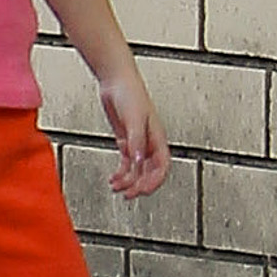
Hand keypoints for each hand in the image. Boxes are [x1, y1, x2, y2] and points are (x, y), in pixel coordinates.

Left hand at [100, 72, 171, 198]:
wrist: (116, 81)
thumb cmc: (130, 93)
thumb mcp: (134, 118)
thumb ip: (136, 140)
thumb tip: (138, 161)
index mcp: (157, 137)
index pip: (161, 166)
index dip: (154, 181)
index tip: (142, 191)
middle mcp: (149, 142)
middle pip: (149, 171)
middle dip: (139, 185)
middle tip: (128, 195)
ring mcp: (137, 141)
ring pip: (137, 169)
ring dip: (128, 181)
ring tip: (116, 188)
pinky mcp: (126, 139)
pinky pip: (126, 162)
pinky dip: (121, 172)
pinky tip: (114, 178)